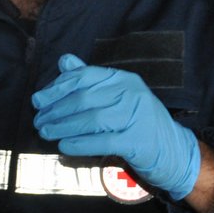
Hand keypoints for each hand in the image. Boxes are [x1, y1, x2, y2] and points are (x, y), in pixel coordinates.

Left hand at [31, 54, 200, 198]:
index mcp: (124, 79)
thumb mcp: (118, 97)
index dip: (57, 88)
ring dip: (63, 127)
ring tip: (45, 132)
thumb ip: (91, 81)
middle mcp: (131, 93)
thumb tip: (65, 61)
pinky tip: (64, 146)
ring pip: (91, 119)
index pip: (85, 77)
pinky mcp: (138, 142)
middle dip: (55, 110)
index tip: (38, 100)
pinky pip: (102, 141)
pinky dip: (79, 144)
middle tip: (38, 121)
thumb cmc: (140, 124)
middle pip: (84, 99)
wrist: (175, 151)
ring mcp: (137, 117)